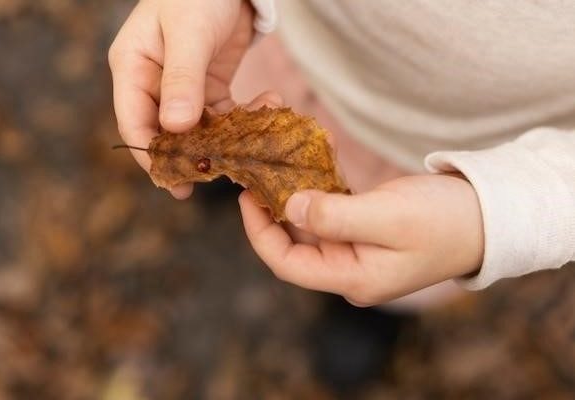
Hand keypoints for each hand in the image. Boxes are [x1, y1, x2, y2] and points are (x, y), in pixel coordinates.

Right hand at [109, 0, 252, 198]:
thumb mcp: (189, 34)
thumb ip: (182, 80)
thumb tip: (175, 128)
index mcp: (133, 67)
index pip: (134, 121)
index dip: (151, 154)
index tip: (173, 180)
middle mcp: (153, 82)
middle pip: (164, 132)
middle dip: (187, 157)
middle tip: (209, 180)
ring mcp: (181, 87)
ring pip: (196, 130)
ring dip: (221, 142)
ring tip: (247, 151)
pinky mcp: (209, 87)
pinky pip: (222, 116)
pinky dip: (241, 122)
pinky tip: (267, 112)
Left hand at [239, 174, 484, 305]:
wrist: (488, 216)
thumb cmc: (443, 221)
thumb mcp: (387, 217)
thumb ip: (334, 215)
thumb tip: (289, 207)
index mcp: (352, 278)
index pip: (287, 264)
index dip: (259, 233)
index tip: (246, 197)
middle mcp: (350, 270)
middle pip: (295, 244)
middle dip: (274, 210)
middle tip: (260, 173)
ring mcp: (358, 251)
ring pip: (311, 225)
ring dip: (297, 196)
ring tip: (283, 162)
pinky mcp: (367, 231)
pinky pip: (332, 212)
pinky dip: (320, 189)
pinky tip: (314, 162)